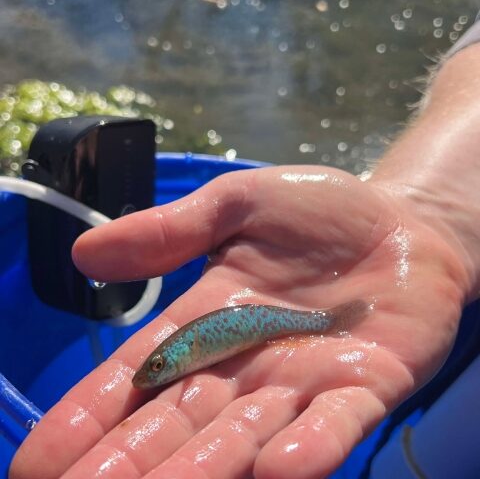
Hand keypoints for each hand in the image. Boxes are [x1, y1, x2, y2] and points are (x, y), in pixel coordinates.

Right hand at [10, 165, 468, 478]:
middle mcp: (247, 360)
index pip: (139, 372)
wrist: (399, 222)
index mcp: (210, 316)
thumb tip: (84, 252)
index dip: (88, 413)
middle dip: (127, 461)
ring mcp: (307, 379)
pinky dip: (307, 448)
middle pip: (179, 419)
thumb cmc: (318, 210)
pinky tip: (275, 469)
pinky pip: (334, 424)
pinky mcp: (366, 386)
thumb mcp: (237, 205)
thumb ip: (170, 230)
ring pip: (244, 435)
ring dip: (202, 469)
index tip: (36, 458)